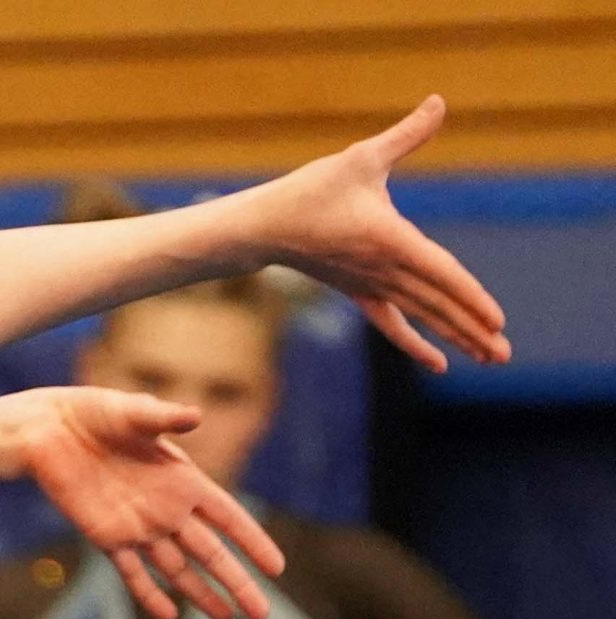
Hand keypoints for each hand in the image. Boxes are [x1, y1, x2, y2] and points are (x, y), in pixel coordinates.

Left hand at [5, 387, 284, 618]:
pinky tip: (168, 617)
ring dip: (201, 595)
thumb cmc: (96, 413)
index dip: (252, 543)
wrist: (51, 430)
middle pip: (211, 553)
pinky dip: (149, 595)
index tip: (276, 569)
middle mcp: (167, 508)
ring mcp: (138, 527)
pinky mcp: (106, 538)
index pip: (228, 519)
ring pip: (178, 570)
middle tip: (261, 614)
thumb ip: (164, 419)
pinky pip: (132, 573)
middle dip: (236, 582)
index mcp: (184, 480)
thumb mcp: (134, 412)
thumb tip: (195, 415)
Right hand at [245, 98, 510, 371]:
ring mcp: (372, 286)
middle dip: (471, 330)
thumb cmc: (311, 190)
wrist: (266, 227)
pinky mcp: (361, 291)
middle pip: (437, 305)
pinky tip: (440, 363)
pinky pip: (394, 324)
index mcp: (390, 241)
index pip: (440, 273)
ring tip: (490, 357)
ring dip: (456, 338)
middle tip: (503, 354)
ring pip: (422, 317)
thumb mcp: (361, 157)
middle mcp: (384, 271)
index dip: (470, 297)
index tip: (496, 321)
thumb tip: (439, 102)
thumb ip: (406, 134)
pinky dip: (416, 344)